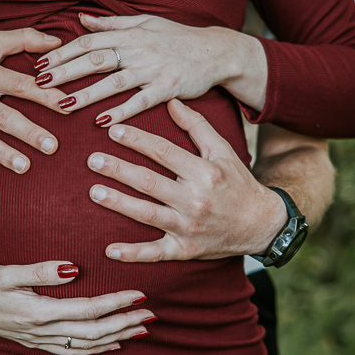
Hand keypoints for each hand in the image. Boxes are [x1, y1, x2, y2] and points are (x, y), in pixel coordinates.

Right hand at [0, 259, 154, 354]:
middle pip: (93, 332)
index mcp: (37, 313)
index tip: (139, 293)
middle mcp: (41, 332)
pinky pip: (72, 351)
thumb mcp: (7, 271)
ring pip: (86, 345)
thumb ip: (41, 271)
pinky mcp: (37, 343)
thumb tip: (73, 268)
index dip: (115, 303)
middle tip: (151, 313)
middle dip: (125, 323)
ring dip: (117, 338)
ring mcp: (39, 341)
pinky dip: (97, 350)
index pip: (87, 310)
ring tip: (142, 329)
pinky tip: (114, 344)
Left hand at [34, 13, 266, 125]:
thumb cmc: (177, 38)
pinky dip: (120, 111)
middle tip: (39, 83)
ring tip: (61, 104)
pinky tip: (100, 122)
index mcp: (130, 33)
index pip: (89, 42)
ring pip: (112, 82)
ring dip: (85, 94)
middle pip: (94, 60)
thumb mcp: (145, 23)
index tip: (41, 63)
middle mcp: (138, 49)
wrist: (217, 51)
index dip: (63, 52)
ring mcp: (153, 69)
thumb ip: (112, 24)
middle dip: (65, 71)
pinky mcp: (168, 88)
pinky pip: (140, 102)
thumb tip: (80, 20)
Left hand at [86, 99, 286, 261]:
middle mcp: (195, 200)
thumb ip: (197, 126)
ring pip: (148, 214)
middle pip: (150, 182)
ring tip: (94, 192)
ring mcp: (189, 227)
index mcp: (204, 172)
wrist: (262, 225)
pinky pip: (156, 253)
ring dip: (119, 203)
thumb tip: (171, 100)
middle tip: (92, 159)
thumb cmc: (238, 184)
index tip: (113, 130)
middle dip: (118, 169)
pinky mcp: (186, 250)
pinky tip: (110, 250)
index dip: (137, 140)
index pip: (164, 152)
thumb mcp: (223, 151)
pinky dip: (133, 254)